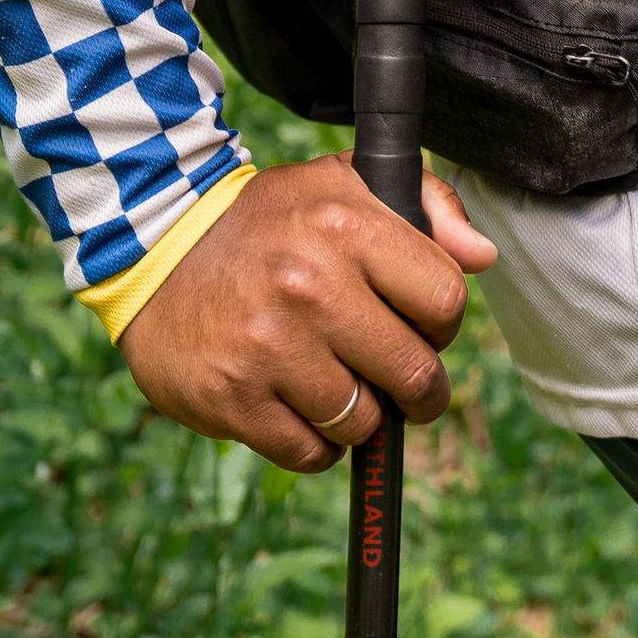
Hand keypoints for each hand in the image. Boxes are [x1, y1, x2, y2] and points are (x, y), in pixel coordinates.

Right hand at [118, 157, 497, 472]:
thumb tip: (483, 256)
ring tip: (331, 381)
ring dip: (359, 414)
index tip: (420, 325)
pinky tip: (295, 406)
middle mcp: (311, 286)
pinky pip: (312, 455)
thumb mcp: (341, 183)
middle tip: (395, 377)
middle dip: (417, 388)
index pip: (447, 301)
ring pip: (365, 422)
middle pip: (416, 375)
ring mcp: (270, 348)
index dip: (442, 323)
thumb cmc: (267, 221)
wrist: (154, 248)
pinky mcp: (234, 400)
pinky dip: (315, 445)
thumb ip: (426, 206)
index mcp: (347, 225)